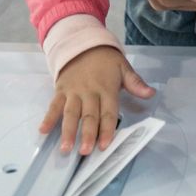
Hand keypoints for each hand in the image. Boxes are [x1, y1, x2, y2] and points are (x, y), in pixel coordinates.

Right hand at [39, 46, 155, 154]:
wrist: (83, 44)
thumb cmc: (106, 61)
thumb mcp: (123, 68)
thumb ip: (135, 83)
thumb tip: (151, 93)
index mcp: (107, 88)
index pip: (108, 112)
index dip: (107, 129)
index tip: (104, 145)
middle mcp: (89, 92)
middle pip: (89, 115)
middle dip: (87, 134)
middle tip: (85, 152)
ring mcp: (73, 92)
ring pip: (71, 113)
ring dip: (68, 131)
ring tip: (66, 148)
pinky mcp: (60, 90)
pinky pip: (54, 105)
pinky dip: (48, 117)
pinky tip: (43, 130)